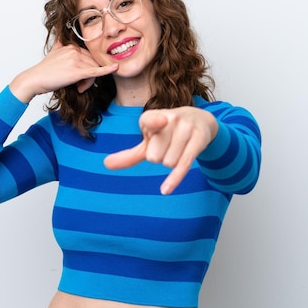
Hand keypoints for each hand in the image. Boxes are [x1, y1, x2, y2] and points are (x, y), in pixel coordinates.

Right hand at [9, 41, 117, 102]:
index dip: (89, 67)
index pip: (89, 55)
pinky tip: (114, 68)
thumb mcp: (53, 51)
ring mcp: (75, 60)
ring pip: (93, 69)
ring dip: (90, 82)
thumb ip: (60, 42)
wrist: (34, 79)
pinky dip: (106, 70)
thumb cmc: (44, 70)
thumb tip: (60, 31)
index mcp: (71, 46)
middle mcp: (74, 50)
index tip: (82, 79)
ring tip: (79, 88)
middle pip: (93, 62)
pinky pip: (95, 71)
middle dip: (91, 76)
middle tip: (81, 86)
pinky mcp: (76, 71)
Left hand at [104, 107, 218, 194]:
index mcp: (154, 116)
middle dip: (160, 156)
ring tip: (178, 148)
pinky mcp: (199, 140)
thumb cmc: (168, 132)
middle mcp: (171, 118)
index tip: (162, 122)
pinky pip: (184, 164)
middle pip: (154, 157)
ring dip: (171, 162)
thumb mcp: (150, 141)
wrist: (201, 121)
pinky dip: (174, 179)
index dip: (153, 126)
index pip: (148, 126)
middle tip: (168, 144)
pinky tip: (165, 190)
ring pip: (168, 163)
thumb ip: (129, 155)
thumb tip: (106, 164)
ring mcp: (186, 128)